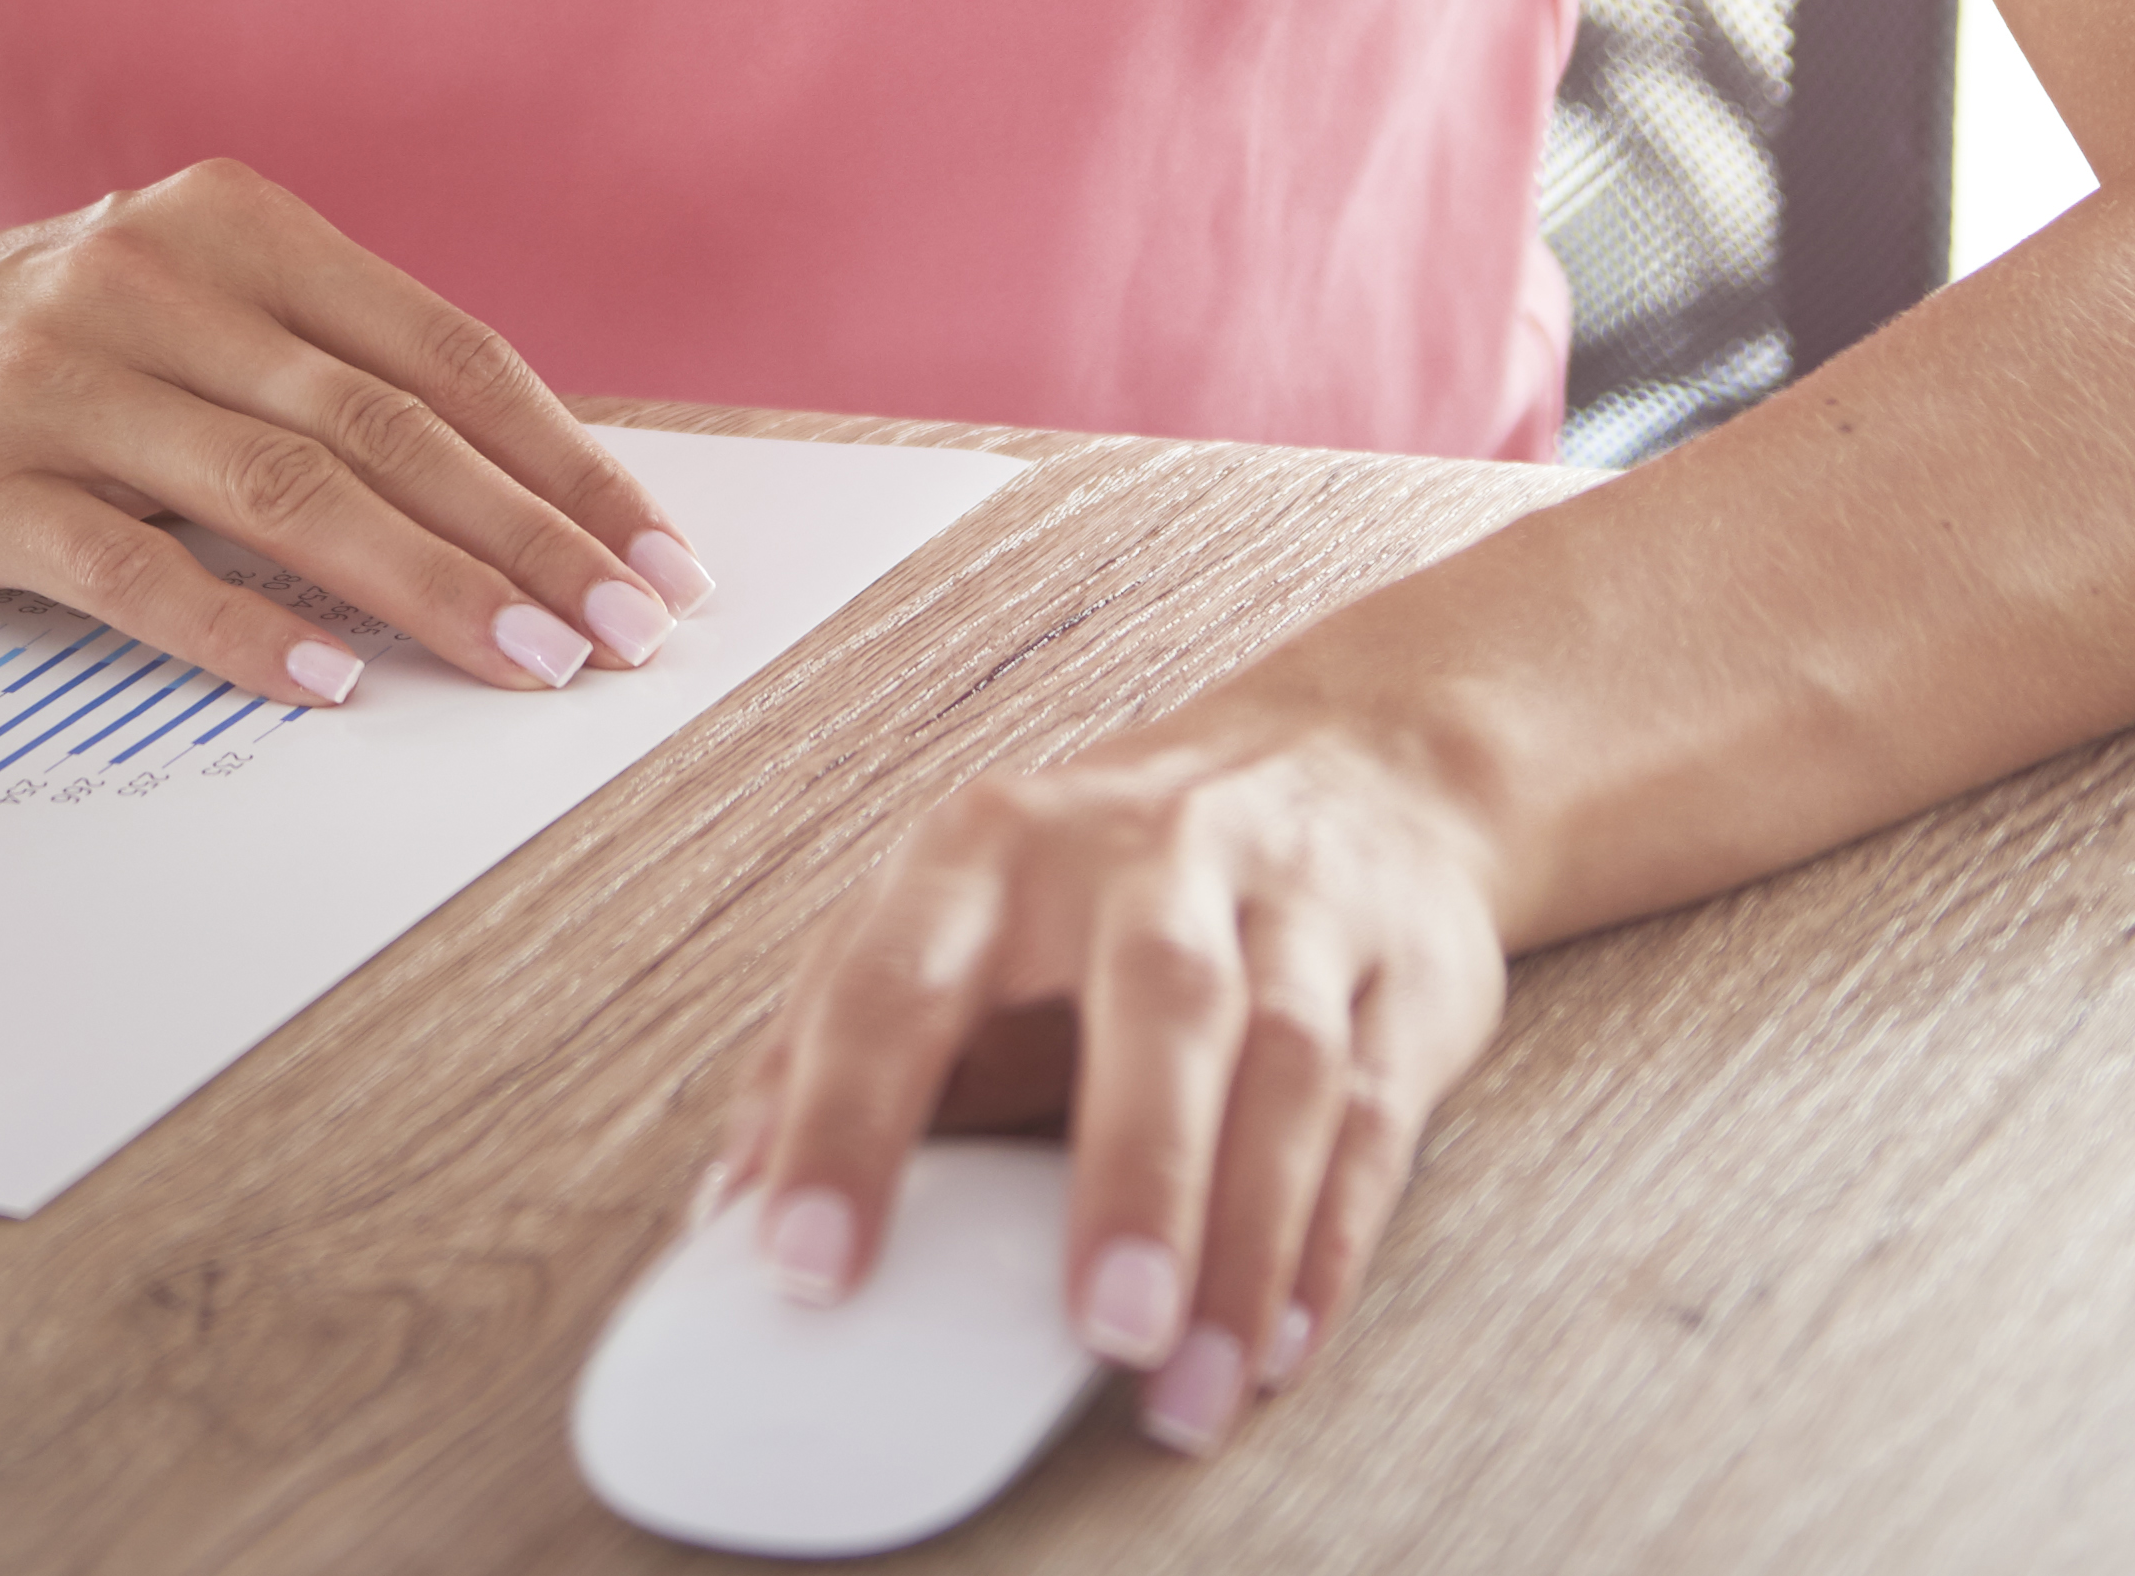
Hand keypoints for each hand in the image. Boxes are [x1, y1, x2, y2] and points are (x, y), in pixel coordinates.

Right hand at [0, 159, 715, 710]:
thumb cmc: (38, 338)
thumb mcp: (184, 302)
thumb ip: (321, 371)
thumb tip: (521, 499)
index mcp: (228, 224)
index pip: (438, 349)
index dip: (560, 456)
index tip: (654, 550)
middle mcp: (150, 281)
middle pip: (380, 422)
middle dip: (526, 535)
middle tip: (626, 630)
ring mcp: (58, 380)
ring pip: (278, 491)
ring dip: (424, 587)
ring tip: (528, 662)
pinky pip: (131, 566)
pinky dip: (240, 626)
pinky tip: (333, 679)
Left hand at [709, 686, 1513, 1458]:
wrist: (1360, 753)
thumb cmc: (1116, 861)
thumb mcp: (957, 905)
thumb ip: (836, 1037)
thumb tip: (730, 1201)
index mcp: (999, 842)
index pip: (904, 974)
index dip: (846, 1119)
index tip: (806, 1262)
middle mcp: (1154, 856)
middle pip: (1159, 999)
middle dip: (1135, 1170)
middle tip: (1104, 1328)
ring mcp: (1297, 912)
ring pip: (1285, 1069)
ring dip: (1243, 1238)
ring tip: (1190, 1381)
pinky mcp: (1404, 979)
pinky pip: (1373, 1116)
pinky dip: (1330, 1239)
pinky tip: (1281, 1338)